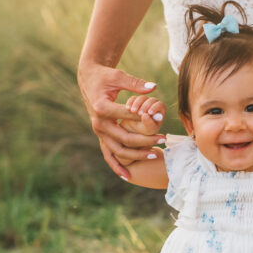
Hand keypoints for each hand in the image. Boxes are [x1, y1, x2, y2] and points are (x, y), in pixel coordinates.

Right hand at [77, 61, 164, 178]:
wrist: (88, 80)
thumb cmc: (106, 77)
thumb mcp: (119, 76)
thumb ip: (136, 84)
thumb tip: (154, 87)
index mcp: (102, 108)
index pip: (127, 117)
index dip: (145, 118)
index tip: (162, 118)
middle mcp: (98, 123)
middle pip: (125, 138)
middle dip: (146, 141)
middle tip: (163, 139)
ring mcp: (99, 132)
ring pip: (118, 150)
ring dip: (137, 155)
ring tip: (156, 154)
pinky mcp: (101, 136)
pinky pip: (108, 155)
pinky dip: (117, 166)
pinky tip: (128, 176)